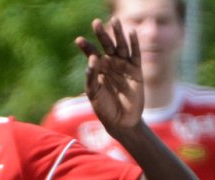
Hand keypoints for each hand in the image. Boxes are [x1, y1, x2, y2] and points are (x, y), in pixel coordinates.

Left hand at [76, 17, 144, 131]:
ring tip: (115, 21)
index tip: (78, 40)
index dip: (86, 47)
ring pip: (121, 46)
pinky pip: (135, 54)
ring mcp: (124, 66)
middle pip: (106, 45)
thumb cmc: (104, 109)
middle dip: (102, 34)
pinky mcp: (136, 71)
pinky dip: (134, 44)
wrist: (121, 122)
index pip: (92, 53)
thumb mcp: (94, 93)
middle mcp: (111, 64)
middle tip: (96, 23)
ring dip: (118, 34)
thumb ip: (92, 76)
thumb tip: (93, 57)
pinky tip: (131, 32)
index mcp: (99, 69)